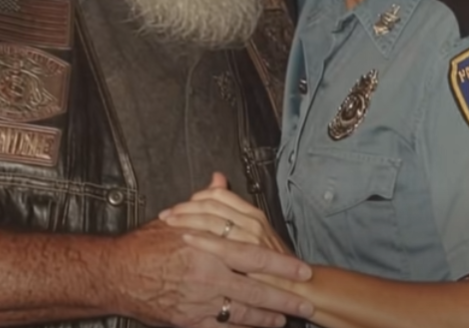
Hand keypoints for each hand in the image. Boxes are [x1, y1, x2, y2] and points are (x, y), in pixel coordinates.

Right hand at [105, 219, 312, 327]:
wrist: (117, 273)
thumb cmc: (145, 245)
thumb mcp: (177, 218)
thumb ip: (205, 202)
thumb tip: (221, 178)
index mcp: (207, 248)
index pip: (254, 257)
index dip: (281, 265)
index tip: (303, 270)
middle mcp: (207, 276)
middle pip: (256, 291)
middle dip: (285, 299)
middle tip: (307, 304)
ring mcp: (199, 302)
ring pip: (242, 313)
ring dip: (267, 317)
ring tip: (284, 318)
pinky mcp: (188, 321)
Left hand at [159, 173, 291, 255]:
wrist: (302, 287)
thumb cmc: (276, 264)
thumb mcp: (255, 234)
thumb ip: (234, 214)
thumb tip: (216, 182)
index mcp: (252, 213)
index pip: (217, 195)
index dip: (194, 198)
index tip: (178, 206)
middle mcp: (252, 221)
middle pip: (211, 204)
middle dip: (184, 208)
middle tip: (166, 215)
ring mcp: (251, 238)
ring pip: (212, 220)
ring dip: (186, 220)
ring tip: (169, 224)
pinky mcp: (250, 257)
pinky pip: (220, 245)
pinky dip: (200, 240)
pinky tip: (185, 240)